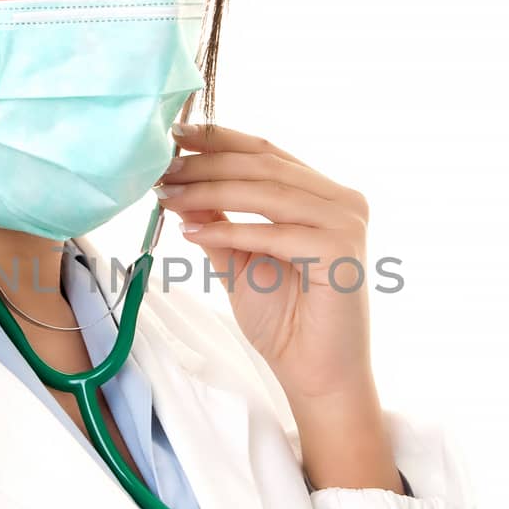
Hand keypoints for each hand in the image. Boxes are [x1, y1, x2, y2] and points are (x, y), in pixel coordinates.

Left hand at [155, 122, 379, 414]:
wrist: (316, 374)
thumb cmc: (285, 321)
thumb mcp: (240, 259)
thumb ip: (217, 222)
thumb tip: (177, 185)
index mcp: (324, 194)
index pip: (266, 153)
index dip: (219, 139)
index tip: (174, 133)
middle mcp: (342, 200)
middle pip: (264, 167)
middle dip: (207, 165)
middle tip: (162, 168)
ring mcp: (346, 223)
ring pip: (267, 194)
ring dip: (210, 193)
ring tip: (167, 196)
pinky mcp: (341, 251)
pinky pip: (274, 233)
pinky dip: (230, 232)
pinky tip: (191, 235)